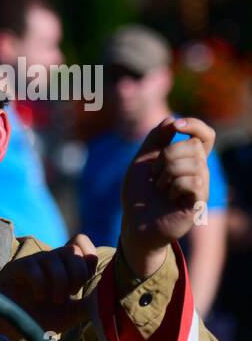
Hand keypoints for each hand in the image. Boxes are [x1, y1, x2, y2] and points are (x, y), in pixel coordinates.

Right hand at [0, 235, 98, 337]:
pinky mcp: (15, 269)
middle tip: (68, 294)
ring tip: (54, 300)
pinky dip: (42, 286)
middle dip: (76, 275)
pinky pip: (35, 268)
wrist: (10, 329)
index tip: (86, 282)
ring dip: (60, 283)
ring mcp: (32, 263)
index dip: (89, 258)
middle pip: (72, 249)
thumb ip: (90, 303)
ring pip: (55, 258)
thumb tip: (109, 293)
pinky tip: (39, 297)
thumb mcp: (72, 313)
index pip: (80, 243)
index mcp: (64, 266)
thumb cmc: (40, 319)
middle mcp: (48, 260)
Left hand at [119, 117, 213, 276]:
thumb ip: (155, 138)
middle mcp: (200, 171)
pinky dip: (174, 185)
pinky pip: (194, 181)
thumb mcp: (142, 160)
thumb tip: (172, 119)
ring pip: (193, 163)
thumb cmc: (139, 192)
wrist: (134, 221)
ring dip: (167, 173)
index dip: (195, 125)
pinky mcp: (199, 202)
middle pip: (193, 146)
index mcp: (188, 159)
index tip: (176, 126)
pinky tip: (169, 196)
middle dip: (167, 155)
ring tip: (160, 187)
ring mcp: (201, 187)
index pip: (205, 135)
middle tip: (155, 174)